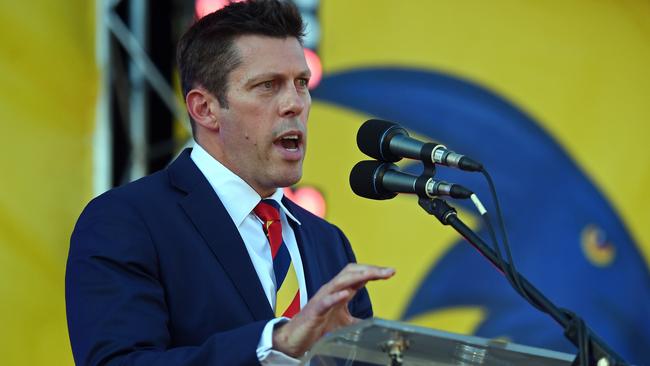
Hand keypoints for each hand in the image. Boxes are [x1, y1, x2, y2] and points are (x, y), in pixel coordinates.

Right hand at [272, 263, 394, 356]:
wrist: (297, 337)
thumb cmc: (318, 327)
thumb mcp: (344, 323)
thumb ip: (358, 320)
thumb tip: (375, 324)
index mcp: (339, 291)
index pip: (358, 275)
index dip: (374, 271)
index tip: (390, 272)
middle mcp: (331, 290)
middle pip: (351, 272)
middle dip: (370, 269)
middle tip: (388, 271)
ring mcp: (322, 298)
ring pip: (340, 281)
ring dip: (357, 276)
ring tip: (372, 274)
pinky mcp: (315, 311)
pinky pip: (325, 301)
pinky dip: (336, 296)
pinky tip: (346, 293)